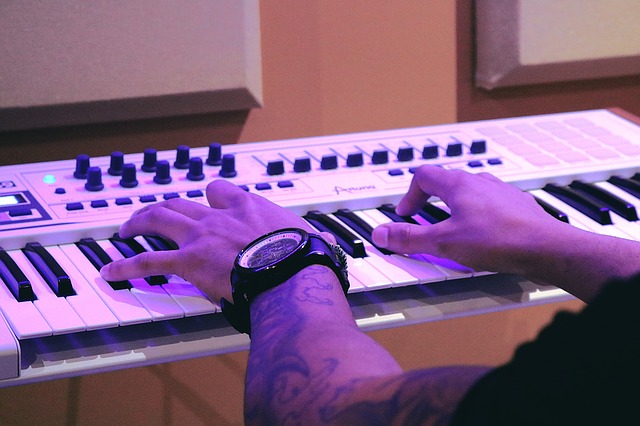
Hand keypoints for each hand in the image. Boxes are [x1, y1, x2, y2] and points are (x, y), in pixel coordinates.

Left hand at [100, 179, 316, 301]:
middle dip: (163, 206)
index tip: (209, 201)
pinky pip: (149, 261)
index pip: (222, 191)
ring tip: (125, 230)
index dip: (212, 196)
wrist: (291, 271)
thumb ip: (307, 237)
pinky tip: (112, 271)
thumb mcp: (310, 236)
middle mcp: (220, 216)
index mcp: (248, 208)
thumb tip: (323, 245)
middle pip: (182, 201)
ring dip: (138, 223)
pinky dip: (127, 265)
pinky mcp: (188, 260)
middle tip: (151, 214)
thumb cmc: (303, 257)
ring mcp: (201, 235)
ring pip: (159, 219)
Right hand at [371, 165, 562, 274]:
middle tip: (425, 222)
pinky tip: (483, 237)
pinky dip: (479, 217)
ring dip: (456, 208)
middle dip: (431, 202)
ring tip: (453, 230)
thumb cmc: (499, 240)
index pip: (423, 176)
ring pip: (471, 193)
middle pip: (447, 183)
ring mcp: (502, 192)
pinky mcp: (518, 207)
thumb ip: (410, 238)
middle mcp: (480, 182)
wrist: (548, 248)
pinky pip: (491, 206)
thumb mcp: (444, 243)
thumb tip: (381, 233)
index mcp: (458, 184)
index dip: (409, 196)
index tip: (406, 214)